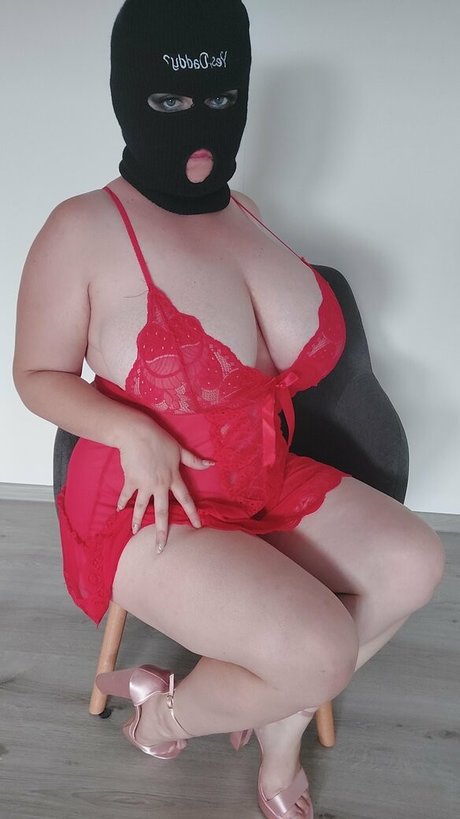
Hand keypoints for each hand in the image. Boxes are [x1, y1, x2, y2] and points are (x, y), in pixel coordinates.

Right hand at [116, 419, 214, 552]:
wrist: (137, 434)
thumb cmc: (160, 440)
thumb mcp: (180, 449)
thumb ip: (194, 460)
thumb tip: (212, 464)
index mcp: (173, 478)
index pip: (186, 499)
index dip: (192, 513)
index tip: (197, 527)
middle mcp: (160, 485)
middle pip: (162, 512)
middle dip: (162, 531)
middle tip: (160, 548)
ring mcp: (144, 484)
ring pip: (141, 507)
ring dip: (137, 521)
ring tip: (135, 533)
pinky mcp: (131, 480)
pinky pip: (126, 495)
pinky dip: (122, 502)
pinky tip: (119, 510)